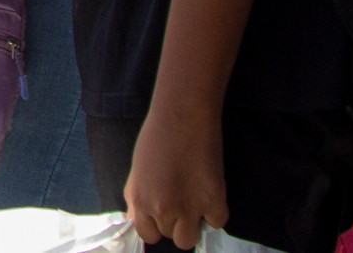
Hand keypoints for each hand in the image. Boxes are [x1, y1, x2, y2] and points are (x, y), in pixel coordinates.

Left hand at [125, 102, 226, 247]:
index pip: (148, 234)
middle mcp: (163, 210)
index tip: (163, 214)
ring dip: (193, 224)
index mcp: (141, 201)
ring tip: (195, 201)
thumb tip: (135, 219)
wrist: (183, 115)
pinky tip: (210, 192)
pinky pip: (217, 222)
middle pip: (170, 236)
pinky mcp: (214, 201)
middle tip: (180, 199)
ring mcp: (190, 208)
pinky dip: (215, 211)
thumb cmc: (156, 136)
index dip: (155, 225)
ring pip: (190, 238)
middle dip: (175, 221)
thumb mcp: (136, 169)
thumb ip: (135, 198)